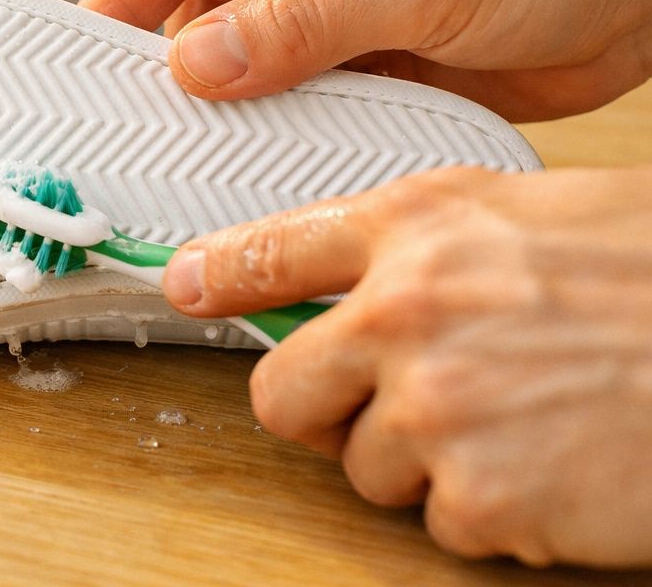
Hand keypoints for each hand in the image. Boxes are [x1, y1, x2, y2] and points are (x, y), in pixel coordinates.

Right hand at [81, 0, 651, 120]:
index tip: (83, 47)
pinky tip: (257, 158)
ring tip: (191, 150)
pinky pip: (288, 89)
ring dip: (221, 99)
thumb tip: (199, 62)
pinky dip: (271, 124)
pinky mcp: (356, 51)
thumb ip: (307, 22)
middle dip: (168, 57)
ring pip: (237, 51)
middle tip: (134, 121)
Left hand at [161, 165, 651, 567]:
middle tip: (394, 405)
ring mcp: (437, 407)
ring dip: (429, 463)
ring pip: (366, 467)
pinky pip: (443, 522)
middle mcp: (408, 311)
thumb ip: (432, 244)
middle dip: (324, 410)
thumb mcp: (537, 217)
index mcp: (421, 228)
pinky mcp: (481, 494)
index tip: (185, 284)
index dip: (217, 272)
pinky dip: (493, 510)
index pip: (274, 248)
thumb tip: (362, 281)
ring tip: (521, 422)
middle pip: (284, 390)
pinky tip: (554, 466)